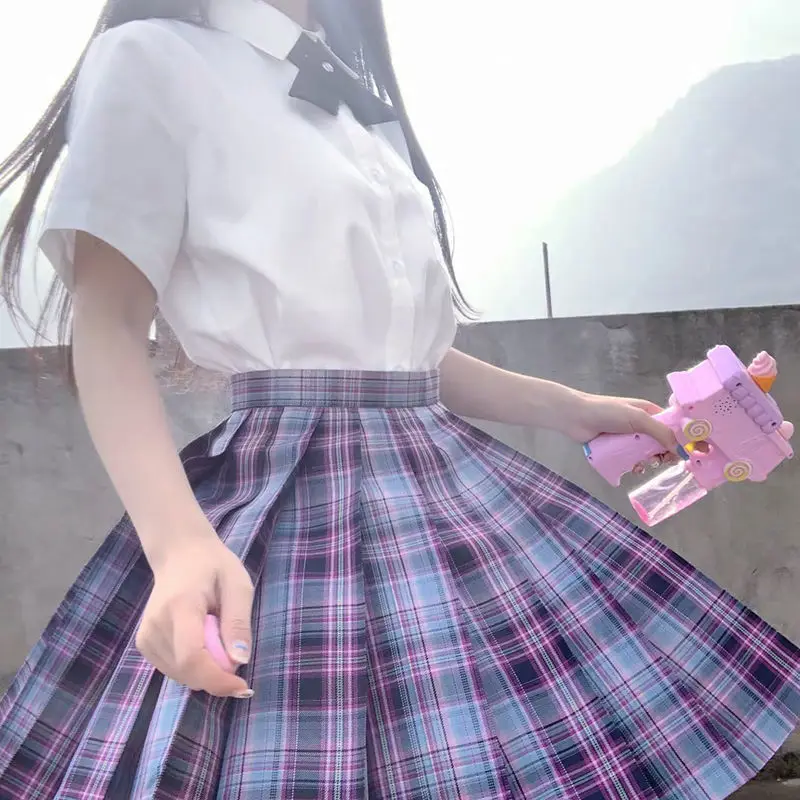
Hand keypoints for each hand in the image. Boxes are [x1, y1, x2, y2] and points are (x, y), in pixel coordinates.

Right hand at [136, 522, 254, 698]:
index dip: (217, 679)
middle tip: (233, 647)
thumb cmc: (214, 566)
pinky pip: (174, 669)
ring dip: (206, 668)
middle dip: (217, 674)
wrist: (180, 553)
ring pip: (181, 675)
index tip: (242, 687)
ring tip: (214, 633)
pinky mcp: (144, 644)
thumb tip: (239, 661)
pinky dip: (193, 665)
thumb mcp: (238, 585)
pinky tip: (200, 639)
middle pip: (187, 671)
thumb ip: (239, 622)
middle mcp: (156, 625)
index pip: (192, 657)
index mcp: (180, 606)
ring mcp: (145, 636)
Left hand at [560, 391, 679, 455]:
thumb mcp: (638, 418)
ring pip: (646, 454)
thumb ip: (660, 432)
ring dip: (648, 461)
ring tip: (644, 465)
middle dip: (663, 453)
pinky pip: (631, 460)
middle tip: (661, 461)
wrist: (576, 418)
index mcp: (648, 412)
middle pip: (660, 443)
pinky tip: (633, 469)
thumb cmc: (608, 412)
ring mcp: (628, 438)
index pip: (671, 427)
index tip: (683, 453)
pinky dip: (635, 465)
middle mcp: (640, 425)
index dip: (679, 439)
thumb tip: (681, 449)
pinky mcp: (617, 449)